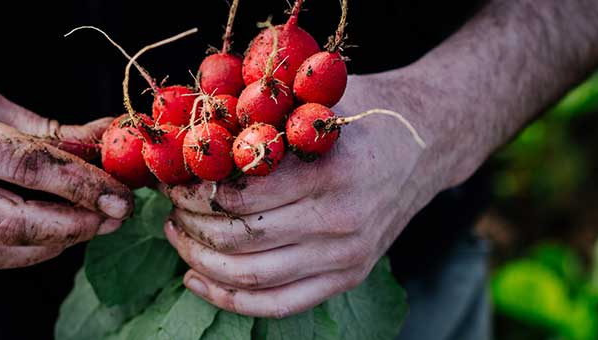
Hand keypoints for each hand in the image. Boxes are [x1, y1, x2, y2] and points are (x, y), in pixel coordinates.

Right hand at [0, 54, 132, 272]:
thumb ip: (30, 123)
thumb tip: (94, 138)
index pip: (27, 165)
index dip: (81, 184)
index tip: (117, 192)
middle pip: (15, 218)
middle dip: (75, 223)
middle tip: (112, 217)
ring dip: (49, 245)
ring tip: (81, 230)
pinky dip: (8, 256)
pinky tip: (38, 242)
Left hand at [164, 71, 453, 317]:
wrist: (427, 141)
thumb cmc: (362, 113)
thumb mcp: (317, 99)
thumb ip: (264, 113)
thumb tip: (194, 129)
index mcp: (331, 172)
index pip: (241, 195)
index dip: (194, 191)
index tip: (174, 179)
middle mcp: (342, 220)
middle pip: (239, 238)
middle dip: (190, 224)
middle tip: (170, 206)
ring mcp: (347, 256)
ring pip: (251, 277)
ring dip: (199, 260)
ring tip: (178, 234)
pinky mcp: (348, 277)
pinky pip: (277, 304)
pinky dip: (228, 298)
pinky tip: (195, 279)